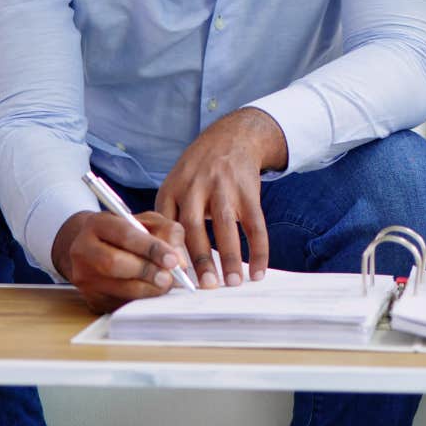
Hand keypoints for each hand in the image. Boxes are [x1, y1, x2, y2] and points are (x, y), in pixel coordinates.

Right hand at [51, 209, 186, 313]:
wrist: (92, 248)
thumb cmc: (125, 233)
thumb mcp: (148, 222)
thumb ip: (167, 234)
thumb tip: (179, 263)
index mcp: (97, 224)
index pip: (125, 235)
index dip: (151, 248)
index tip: (172, 260)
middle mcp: (83, 250)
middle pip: (115, 264)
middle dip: (147, 272)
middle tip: (169, 278)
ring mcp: (83, 277)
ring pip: (117, 288)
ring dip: (147, 290)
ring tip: (165, 286)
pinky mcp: (90, 298)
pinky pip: (119, 304)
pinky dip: (140, 301)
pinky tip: (151, 294)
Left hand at [155, 107, 286, 287]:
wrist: (232, 137)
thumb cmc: (199, 172)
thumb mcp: (175, 185)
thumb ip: (170, 218)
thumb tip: (168, 264)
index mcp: (172, 189)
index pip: (166, 225)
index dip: (169, 251)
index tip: (172, 277)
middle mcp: (195, 186)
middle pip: (194, 228)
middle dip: (200, 260)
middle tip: (206, 287)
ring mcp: (223, 187)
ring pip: (225, 226)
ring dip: (231, 257)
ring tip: (233, 283)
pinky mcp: (248, 190)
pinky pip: (255, 224)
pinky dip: (259, 249)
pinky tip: (259, 270)